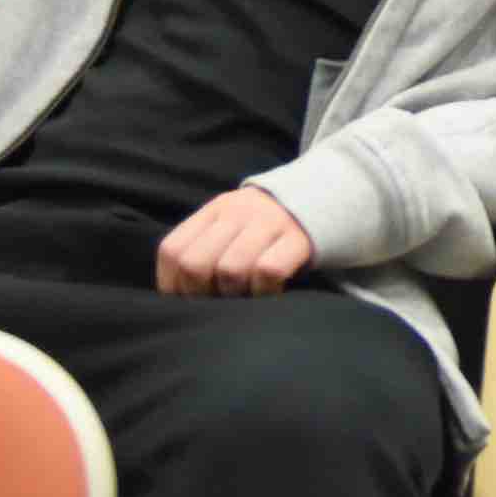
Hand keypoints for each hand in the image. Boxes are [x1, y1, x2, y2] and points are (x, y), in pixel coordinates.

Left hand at [156, 185, 317, 296]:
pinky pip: (268, 272)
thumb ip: (204, 249)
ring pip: (231, 270)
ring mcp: (269, 223)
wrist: (323, 196)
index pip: (172, 251)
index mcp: (215, 210)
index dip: (172, 285)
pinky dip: (264, 291)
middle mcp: (238, 212)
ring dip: (234, 294)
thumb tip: (177, 297)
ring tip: (245, 295)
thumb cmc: (264, 228)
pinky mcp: (298, 239)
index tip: (187, 299)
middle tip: (217, 300)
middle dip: (200, 294)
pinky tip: (270, 292)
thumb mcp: (231, 225)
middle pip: (195, 264)